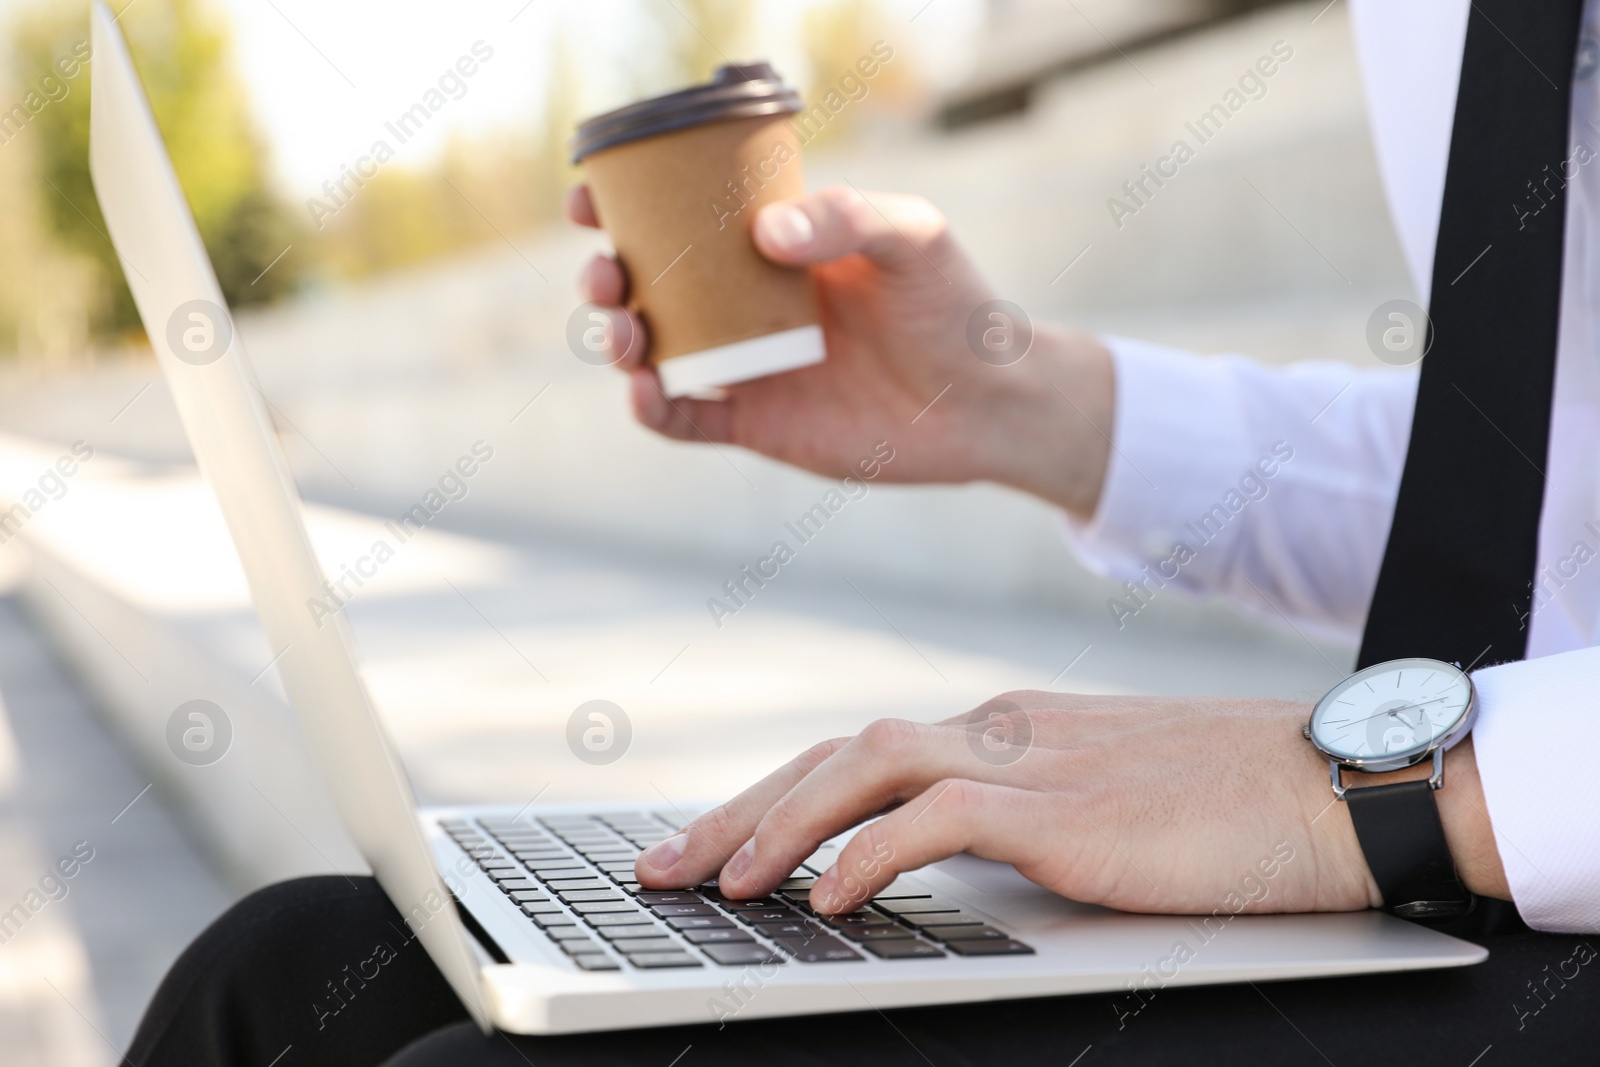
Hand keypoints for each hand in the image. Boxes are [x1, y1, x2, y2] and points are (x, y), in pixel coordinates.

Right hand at [566, 185, 1114, 517]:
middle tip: (606, 274)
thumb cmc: (955, 306)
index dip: (626, 207)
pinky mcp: (758, 424)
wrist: (987, 402)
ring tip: (625, 330)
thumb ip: (847, 218)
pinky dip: (653, 409)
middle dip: (606, 276)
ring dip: (618, 339)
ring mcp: (747, 366)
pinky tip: (645, 392)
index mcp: (771, 245)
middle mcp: (746, 303)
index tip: (592, 201)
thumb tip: (764, 232)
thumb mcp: (913, 237)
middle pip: (649, 285)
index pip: (683, 216)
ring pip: (654, 350)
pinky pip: (687, 420)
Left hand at [633, 692, 1509, 913]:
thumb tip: (942, 867)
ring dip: (779, 824)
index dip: (774, 795)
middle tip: (662, 868)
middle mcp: (1001, 730)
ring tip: (719, 885)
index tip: (713, 844)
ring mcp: (1032, 759)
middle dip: (739, 809)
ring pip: (865, 764)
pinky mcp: (1068, 805)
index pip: (858, 752)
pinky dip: (868, 850)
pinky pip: (938, 815)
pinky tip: (826, 898)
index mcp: (1006, 729)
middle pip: (835, 751)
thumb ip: (1022, 819)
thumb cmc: (1232, 807)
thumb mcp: (1102, 805)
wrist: (1339, 785)